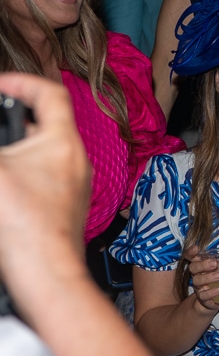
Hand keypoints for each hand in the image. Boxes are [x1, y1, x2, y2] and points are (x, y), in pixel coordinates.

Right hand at [0, 74, 90, 290]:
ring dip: (13, 151)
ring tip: (0, 157)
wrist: (46, 273)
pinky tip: (3, 189)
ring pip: (39, 153)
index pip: (50, 93)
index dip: (22, 82)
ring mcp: (73, 184)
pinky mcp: (65, 206)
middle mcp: (75, 159)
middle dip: (11, 121)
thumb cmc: (23, 225)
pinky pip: (42, 178)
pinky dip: (19, 174)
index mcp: (62, 142)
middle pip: (42, 124)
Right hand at [183, 245, 218, 312]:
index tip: (196, 248)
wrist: (216, 300)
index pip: (191, 256)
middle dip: (202, 265)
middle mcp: (198, 275)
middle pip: (193, 267)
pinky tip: (217, 290)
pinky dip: (210, 292)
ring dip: (207, 278)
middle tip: (214, 263)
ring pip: (197, 281)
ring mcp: (200, 287)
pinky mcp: (203, 298)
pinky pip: (203, 295)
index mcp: (202, 264)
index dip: (191, 252)